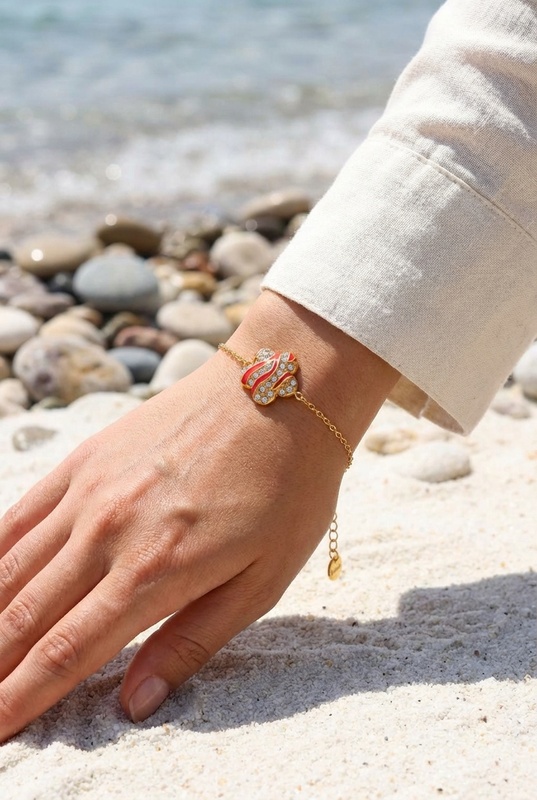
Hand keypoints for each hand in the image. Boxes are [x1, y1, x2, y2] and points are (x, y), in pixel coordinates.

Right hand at [0, 291, 397, 739]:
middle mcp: (109, 531)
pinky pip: (20, 513)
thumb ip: (192, 641)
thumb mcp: (263, 579)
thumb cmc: (287, 488)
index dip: (21, 699)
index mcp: (157, 571)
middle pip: (25, 615)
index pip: (67, 651)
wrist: (281, 390)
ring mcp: (91, 490)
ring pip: (12, 567)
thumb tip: (136, 704)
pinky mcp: (85, 458)